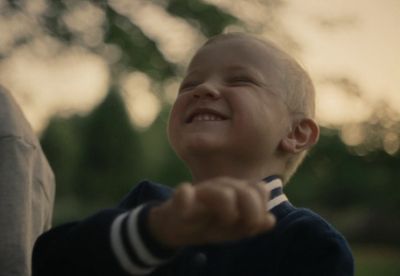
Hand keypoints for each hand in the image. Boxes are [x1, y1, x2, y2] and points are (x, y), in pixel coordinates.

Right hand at [148, 177, 275, 247]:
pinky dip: (186, 198)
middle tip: (242, 226)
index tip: (252, 224)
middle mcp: (223, 185)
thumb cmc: (211, 224)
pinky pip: (184, 193)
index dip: (261, 208)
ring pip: (224, 194)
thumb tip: (271, 220)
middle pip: (247, 191)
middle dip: (250, 213)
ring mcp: (203, 189)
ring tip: (223, 222)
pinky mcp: (182, 196)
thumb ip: (253, 224)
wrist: (180, 226)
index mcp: (237, 190)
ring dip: (228, 212)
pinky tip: (187, 210)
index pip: (260, 189)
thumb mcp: (235, 229)